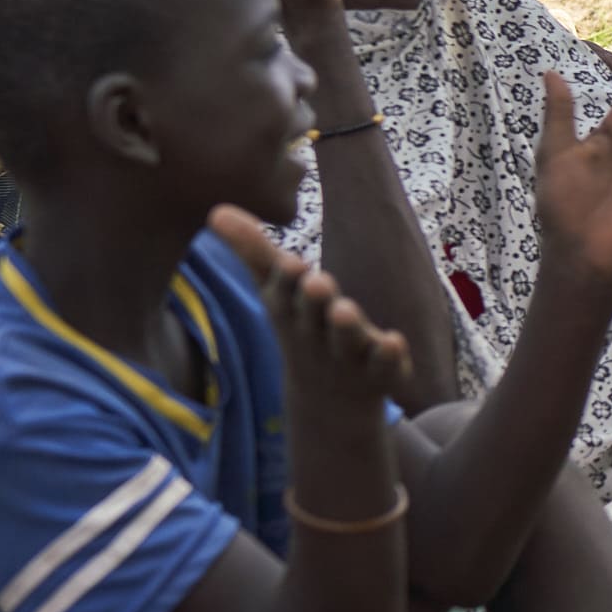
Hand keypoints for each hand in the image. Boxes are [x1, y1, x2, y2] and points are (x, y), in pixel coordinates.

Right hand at [208, 206, 415, 406]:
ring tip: (345, 310)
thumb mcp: (277, 292)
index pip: (283, 293)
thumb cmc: (302, 327)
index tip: (291, 262)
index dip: (287, 280)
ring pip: (347, 338)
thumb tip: (216, 210)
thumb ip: (253, 251)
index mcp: (292, 310)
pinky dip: (389, 355)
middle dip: (313, 299)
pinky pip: (385, 364)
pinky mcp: (381, 370)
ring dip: (346, 326)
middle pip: (313, 314)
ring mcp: (349, 353)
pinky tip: (395, 341)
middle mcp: (317, 332)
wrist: (328, 400)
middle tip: (317, 281)